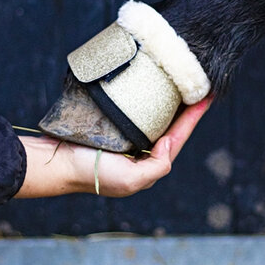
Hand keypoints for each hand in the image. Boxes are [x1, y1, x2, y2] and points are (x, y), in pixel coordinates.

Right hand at [15, 97, 211, 197]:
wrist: (57, 163)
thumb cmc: (91, 173)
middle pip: (169, 127)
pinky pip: (134, 112)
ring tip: (180, 84)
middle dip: (185, 109)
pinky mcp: (112, 127)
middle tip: (198, 86)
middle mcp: (140, 152)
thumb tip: (168, 142)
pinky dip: (145, 100)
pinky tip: (149, 88)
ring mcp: (126, 139)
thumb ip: (157, 166)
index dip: (193, 119)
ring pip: (153, 118)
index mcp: (148, 165)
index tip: (207, 97)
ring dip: (167, 103)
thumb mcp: (130, 180)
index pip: (177, 138)